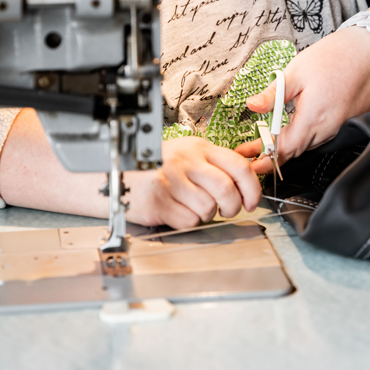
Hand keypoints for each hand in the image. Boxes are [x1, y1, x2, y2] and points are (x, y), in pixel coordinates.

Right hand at [125, 136, 261, 227]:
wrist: (117, 173)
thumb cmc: (157, 167)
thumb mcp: (188, 154)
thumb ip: (214, 164)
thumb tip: (246, 182)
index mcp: (199, 148)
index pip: (239, 165)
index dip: (252, 188)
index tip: (252, 201)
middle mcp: (186, 161)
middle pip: (226, 189)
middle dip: (233, 206)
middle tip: (228, 210)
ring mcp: (171, 181)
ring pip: (208, 208)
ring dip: (207, 215)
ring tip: (196, 207)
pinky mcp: (159, 202)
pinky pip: (189, 220)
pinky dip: (189, 221)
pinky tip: (179, 210)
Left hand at [235, 26, 369, 173]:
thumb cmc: (335, 56)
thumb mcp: (296, 71)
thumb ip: (273, 94)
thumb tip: (252, 106)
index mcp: (313, 118)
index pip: (284, 150)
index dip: (265, 158)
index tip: (250, 163)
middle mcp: (328, 128)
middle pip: (296, 150)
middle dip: (273, 153)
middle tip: (252, 150)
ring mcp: (340, 127)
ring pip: (309, 144)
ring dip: (290, 144)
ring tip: (270, 139)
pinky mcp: (349, 122)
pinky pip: (323, 135)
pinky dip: (307, 135)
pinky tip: (297, 125)